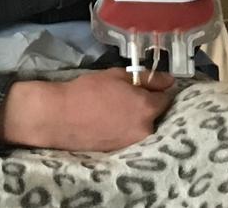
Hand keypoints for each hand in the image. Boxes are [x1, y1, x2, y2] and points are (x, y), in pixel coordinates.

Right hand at [19, 68, 175, 151]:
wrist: (59, 116)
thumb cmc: (87, 90)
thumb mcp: (117, 75)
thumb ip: (147, 78)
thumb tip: (169, 81)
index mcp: (148, 107)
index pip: (166, 97)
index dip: (156, 90)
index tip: (145, 86)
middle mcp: (146, 129)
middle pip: (156, 114)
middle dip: (146, 106)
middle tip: (127, 98)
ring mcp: (133, 143)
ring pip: (142, 127)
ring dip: (135, 119)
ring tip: (115, 111)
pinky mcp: (120, 152)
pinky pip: (129, 137)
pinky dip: (124, 130)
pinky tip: (109, 123)